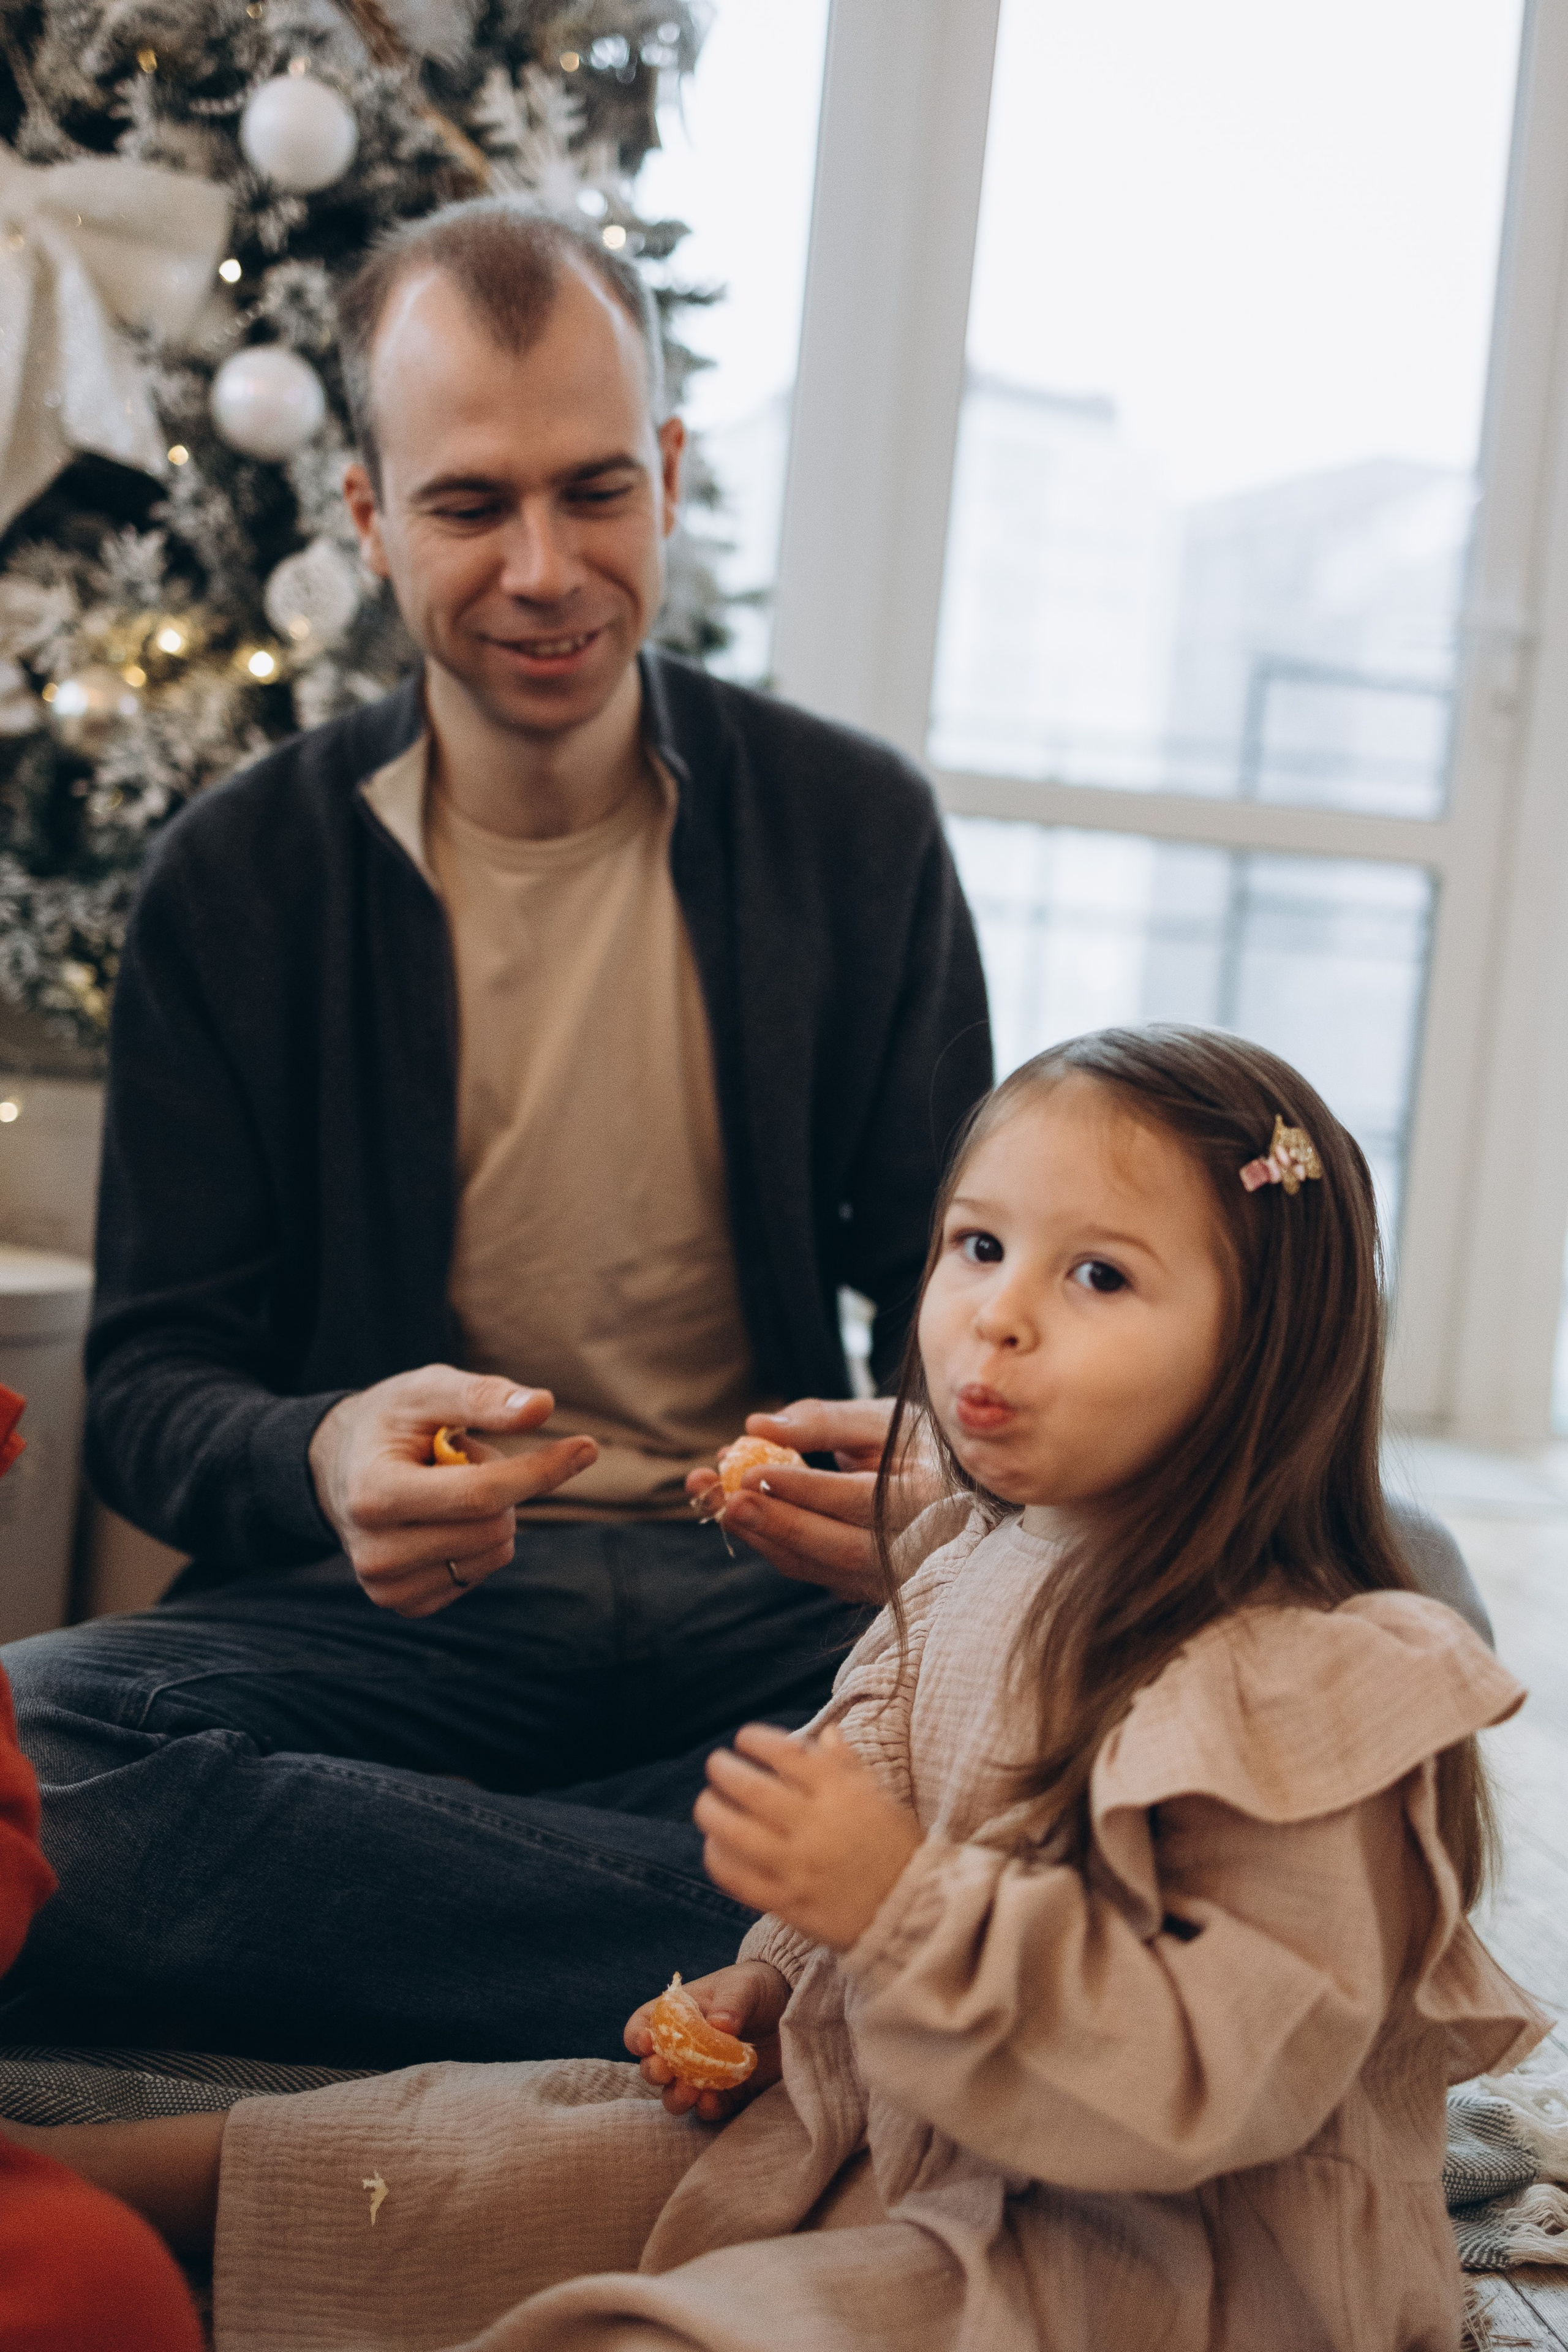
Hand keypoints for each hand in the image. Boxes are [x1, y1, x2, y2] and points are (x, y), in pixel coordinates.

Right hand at [308, 1366, 597, 1616]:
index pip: (481, 1495)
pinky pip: (481, 1573)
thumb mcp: (427, 1390)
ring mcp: (387, 1586)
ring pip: (495, 1553)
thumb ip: (482, 1396)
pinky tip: (440, 1519)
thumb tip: (543, 1406)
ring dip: (491, 1513)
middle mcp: (374, 1552)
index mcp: (373, 1495)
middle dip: (502, 1484)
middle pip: (494, 1526)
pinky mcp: (404, 1603)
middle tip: (459, 1458)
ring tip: (445, 1486)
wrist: (339, 1467)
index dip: (539, 1470)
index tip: (586, 1447)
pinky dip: (478, 1541)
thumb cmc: (392, 1422)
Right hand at [624, 1959, 790, 2123]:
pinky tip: (712, 2102)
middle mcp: (684, 2047)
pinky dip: (707, 2108)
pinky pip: (708, 2108)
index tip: (647, 2042)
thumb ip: (731, 2002)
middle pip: (653, 2067)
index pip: (643, 2026)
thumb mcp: (746, 1986)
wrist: (792, 2006)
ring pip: (674, 2094)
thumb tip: (718, 2025)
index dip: (638, 2036)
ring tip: (689, 2091)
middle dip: (655, 2071)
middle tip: (666, 2070)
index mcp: (678, 2014)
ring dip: (676, 2096)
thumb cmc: (758, 1988)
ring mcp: (703, 2074)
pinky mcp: (727, 2094)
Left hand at [685, 1398, 940, 1605]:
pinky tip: (733, 1512)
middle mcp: (917, 1548)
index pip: (862, 1501)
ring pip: (816, 1566)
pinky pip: (808, 1569)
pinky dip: (767, 1543)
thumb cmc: (909, 1444)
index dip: (806, 1489)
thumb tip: (757, 1425)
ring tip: (711, 1499)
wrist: (944, 1490)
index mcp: (930, 1497)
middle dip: (777, 1523)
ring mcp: (889, 1577)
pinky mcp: (861, 1588)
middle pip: (838, 1547)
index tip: (754, 1470)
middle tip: (727, 1499)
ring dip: (759, 1535)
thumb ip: (823, 1420)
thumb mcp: (878, 1419)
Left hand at [696, 1723, 922, 1950]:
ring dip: (712, 1812)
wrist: (917, 1912)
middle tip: (716, 1764)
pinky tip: (714, 1847)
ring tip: (706, 1803)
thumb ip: (848, 1765)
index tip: (743, 1738)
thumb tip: (826, 1731)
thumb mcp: (880, 1797)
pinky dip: (719, 1859)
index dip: (756, 1741)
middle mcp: (817, 1825)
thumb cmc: (898, 1848)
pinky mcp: (790, 1903)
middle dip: (724, 1771)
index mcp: (842, 1793)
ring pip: (737, 1833)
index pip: (786, 1753)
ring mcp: (801, 1866)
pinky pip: (740, 1879)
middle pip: (752, 1789)